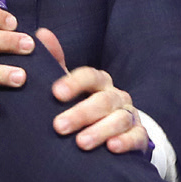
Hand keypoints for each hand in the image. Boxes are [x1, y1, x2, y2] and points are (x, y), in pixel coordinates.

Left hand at [38, 28, 148, 154]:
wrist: (111, 131)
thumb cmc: (83, 105)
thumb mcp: (69, 85)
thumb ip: (55, 61)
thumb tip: (42, 33)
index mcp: (99, 82)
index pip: (90, 76)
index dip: (74, 83)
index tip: (56, 94)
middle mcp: (116, 95)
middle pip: (103, 100)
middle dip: (81, 113)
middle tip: (58, 127)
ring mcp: (129, 115)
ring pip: (119, 119)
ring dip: (100, 131)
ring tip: (81, 143)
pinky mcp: (139, 135)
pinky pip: (137, 136)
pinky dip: (125, 141)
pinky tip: (112, 148)